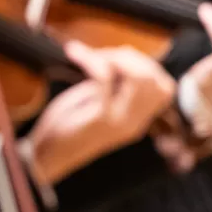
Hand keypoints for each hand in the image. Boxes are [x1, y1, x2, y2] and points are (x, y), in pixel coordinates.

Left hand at [28, 42, 176, 184]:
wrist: (46, 158)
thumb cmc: (67, 127)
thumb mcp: (98, 104)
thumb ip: (115, 85)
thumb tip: (124, 55)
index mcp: (138, 120)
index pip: (165, 88)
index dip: (145, 65)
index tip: (118, 58)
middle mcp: (135, 122)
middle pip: (153, 78)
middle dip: (128, 57)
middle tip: (100, 54)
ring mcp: (120, 122)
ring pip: (139, 78)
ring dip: (114, 57)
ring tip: (90, 55)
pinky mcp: (99, 120)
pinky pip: (105, 79)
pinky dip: (90, 60)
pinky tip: (75, 54)